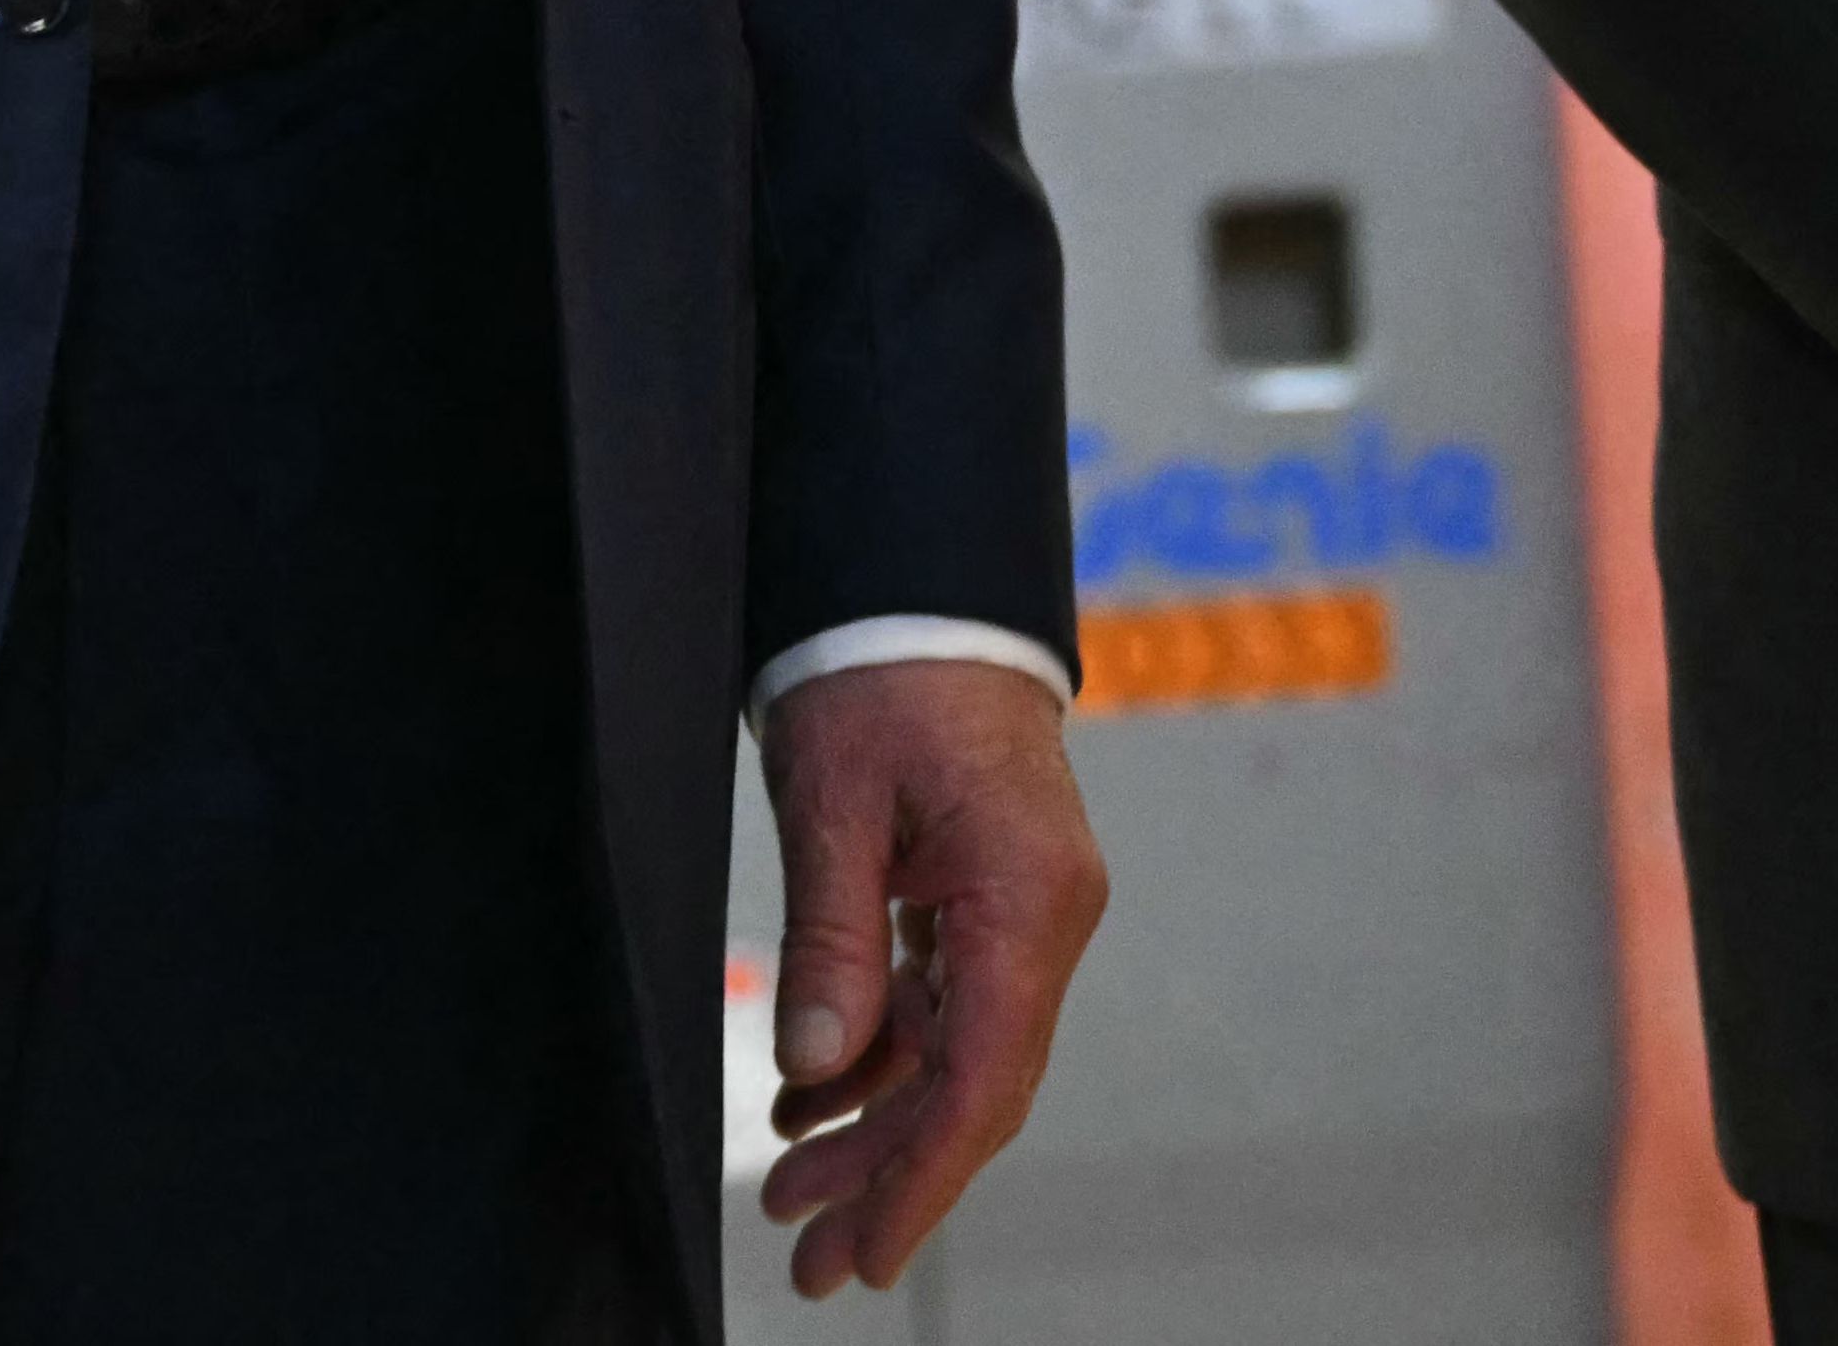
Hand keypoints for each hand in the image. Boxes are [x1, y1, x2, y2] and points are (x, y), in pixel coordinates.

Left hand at [752, 653, 1107, 1297]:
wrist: (923, 582)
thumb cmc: (883, 667)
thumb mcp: (835, 800)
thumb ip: (833, 938)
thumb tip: (820, 1069)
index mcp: (1027, 897)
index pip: (983, 1076)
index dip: (922, 1177)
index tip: (864, 1253)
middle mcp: (1045, 915)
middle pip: (975, 1083)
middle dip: (891, 1175)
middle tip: (807, 1255)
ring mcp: (1025, 907)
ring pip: (957, 1054)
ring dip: (878, 1125)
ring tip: (791, 1191)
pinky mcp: (991, 893)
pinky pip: (944, 1002)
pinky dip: (881, 1057)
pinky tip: (811, 1098)